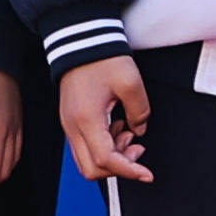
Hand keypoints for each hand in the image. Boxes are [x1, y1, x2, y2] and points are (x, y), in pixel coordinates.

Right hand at [62, 54, 154, 183]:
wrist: (81, 41)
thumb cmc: (102, 58)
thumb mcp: (131, 82)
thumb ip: (140, 111)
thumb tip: (139, 130)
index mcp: (87, 120)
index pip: (106, 160)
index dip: (128, 170)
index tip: (147, 173)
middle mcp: (72, 127)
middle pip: (91, 169)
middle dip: (118, 167)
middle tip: (138, 151)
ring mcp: (69, 125)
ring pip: (87, 160)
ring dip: (112, 156)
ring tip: (130, 134)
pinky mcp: (71, 121)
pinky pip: (85, 146)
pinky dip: (104, 146)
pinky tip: (119, 128)